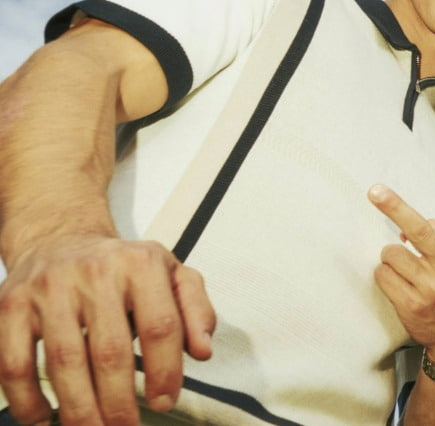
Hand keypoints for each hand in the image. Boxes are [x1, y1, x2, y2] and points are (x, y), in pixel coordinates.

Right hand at [0, 236, 213, 424]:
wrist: (60, 239)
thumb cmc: (124, 269)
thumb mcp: (172, 274)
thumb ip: (196, 310)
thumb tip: (203, 351)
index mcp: (141, 264)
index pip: (161, 326)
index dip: (165, 372)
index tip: (164, 402)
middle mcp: (94, 272)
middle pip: (110, 352)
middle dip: (120, 403)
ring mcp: (48, 289)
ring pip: (64, 362)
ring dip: (79, 409)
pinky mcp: (10, 305)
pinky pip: (14, 364)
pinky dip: (28, 400)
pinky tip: (45, 419)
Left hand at [370, 161, 434, 367]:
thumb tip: (408, 226)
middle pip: (419, 229)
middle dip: (394, 207)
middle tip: (375, 191)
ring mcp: (431, 287)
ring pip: (391, 253)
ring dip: (391, 257)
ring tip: (405, 268)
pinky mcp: (412, 304)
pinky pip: (382, 275)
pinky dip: (385, 275)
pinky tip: (399, 284)